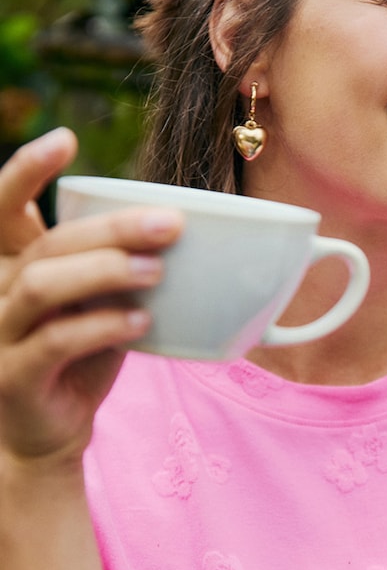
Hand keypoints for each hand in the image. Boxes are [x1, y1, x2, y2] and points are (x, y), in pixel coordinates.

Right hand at [0, 129, 183, 465]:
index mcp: (19, 265)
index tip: (65, 138)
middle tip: (171, 223)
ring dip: (104, 270)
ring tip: (156, 270)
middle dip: (110, 227)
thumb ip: (120, 265)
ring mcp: (0, 334)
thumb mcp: (100, 301)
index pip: (5, 208)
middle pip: (46, 242)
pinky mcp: (13, 376)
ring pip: (40, 284)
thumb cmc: (83, 354)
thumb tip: (186, 225)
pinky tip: (142, 321)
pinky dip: (102, 325)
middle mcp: (0, 292)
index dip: (26, 170)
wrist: (50, 431)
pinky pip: (54, 341)